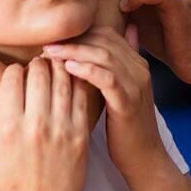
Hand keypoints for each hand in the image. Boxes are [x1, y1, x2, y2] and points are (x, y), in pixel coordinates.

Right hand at [0, 58, 89, 190]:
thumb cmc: (10, 182)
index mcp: (9, 127)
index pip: (12, 79)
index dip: (14, 70)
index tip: (17, 72)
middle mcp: (35, 125)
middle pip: (39, 75)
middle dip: (38, 64)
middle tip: (39, 63)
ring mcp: (60, 130)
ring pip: (63, 82)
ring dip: (59, 69)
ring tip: (56, 66)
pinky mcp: (80, 136)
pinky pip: (82, 100)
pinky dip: (79, 84)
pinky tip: (75, 80)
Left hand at [39, 25, 166, 183]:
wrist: (144, 157)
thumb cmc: (125, 125)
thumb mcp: (120, 91)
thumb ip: (112, 68)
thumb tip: (102, 50)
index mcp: (136, 63)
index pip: (105, 34)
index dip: (79, 33)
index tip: (54, 38)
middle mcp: (139, 69)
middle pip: (103, 40)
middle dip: (73, 40)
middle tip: (47, 43)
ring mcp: (136, 85)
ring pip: (104, 56)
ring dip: (75, 51)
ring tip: (51, 53)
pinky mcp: (129, 103)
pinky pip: (108, 79)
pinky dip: (88, 70)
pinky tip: (68, 69)